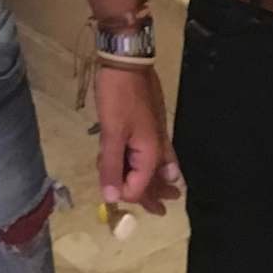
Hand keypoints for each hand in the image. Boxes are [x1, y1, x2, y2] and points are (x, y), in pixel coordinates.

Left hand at [95, 64, 181, 216]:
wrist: (126, 61)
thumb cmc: (118, 96)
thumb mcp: (111, 133)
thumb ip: (111, 167)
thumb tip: (112, 199)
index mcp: (150, 152)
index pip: (139, 186)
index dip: (125, 194)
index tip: (108, 193)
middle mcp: (157, 145)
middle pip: (156, 177)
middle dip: (156, 194)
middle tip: (161, 211)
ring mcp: (156, 133)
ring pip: (158, 164)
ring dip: (156, 179)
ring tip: (164, 194)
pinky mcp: (150, 122)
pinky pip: (155, 151)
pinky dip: (153, 162)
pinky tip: (161, 165)